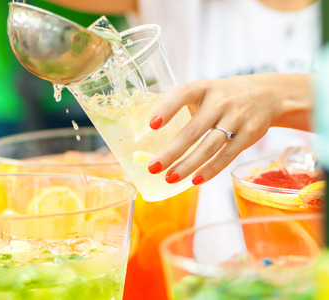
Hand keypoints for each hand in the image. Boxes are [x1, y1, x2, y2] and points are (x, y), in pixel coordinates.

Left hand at [147, 73, 312, 184]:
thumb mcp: (203, 91)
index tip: (152, 125)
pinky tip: (194, 180)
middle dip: (172, 152)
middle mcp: (220, 102)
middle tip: (153, 167)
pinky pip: (227, 156)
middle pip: (193, 131)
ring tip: (169, 178)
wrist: (267, 95)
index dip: (167, 109)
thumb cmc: (222, 96)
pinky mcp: (249, 135)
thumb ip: (179, 105)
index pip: (183, 94)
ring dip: (188, 165)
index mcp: (204, 88)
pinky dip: (210, 170)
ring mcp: (237, 119)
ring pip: (209, 147)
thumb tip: (144, 128)